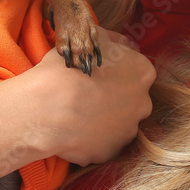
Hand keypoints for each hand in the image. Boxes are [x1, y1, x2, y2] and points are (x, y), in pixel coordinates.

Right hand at [25, 27, 155, 165]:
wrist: (47, 108)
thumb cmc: (69, 68)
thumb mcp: (93, 37)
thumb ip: (115, 41)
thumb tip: (123, 45)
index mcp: (142, 73)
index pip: (136, 70)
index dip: (116, 71)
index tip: (99, 73)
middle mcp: (142, 103)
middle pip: (131, 99)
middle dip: (115, 97)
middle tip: (88, 94)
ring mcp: (128, 131)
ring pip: (118, 123)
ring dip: (104, 119)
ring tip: (77, 114)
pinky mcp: (110, 152)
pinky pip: (102, 143)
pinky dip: (91, 138)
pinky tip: (73, 130)